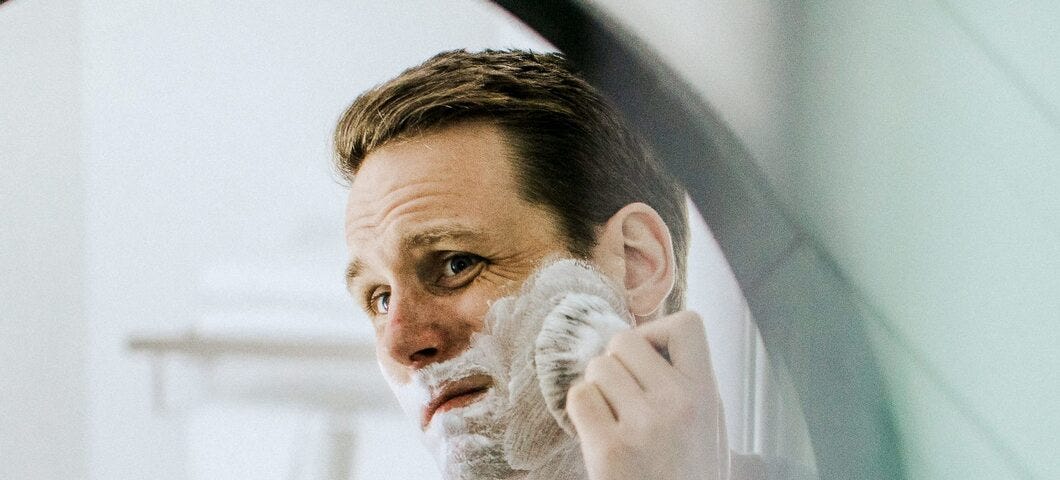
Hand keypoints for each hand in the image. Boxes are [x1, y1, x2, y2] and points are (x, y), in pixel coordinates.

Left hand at [566, 311, 729, 479]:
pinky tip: (599, 434)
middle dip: (616, 363)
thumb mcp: (707, 425)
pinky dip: (581, 411)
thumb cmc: (685, 473)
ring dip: (598, 388)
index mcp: (708, 394)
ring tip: (615, 419)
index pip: (688, 323)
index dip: (658, 333)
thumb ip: (685, 384)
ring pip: (598, 367)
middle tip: (624, 398)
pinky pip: (579, 397)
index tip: (651, 361)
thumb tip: (646, 339)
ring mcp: (644, 426)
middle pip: (626, 339)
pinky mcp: (610, 449)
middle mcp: (679, 403)